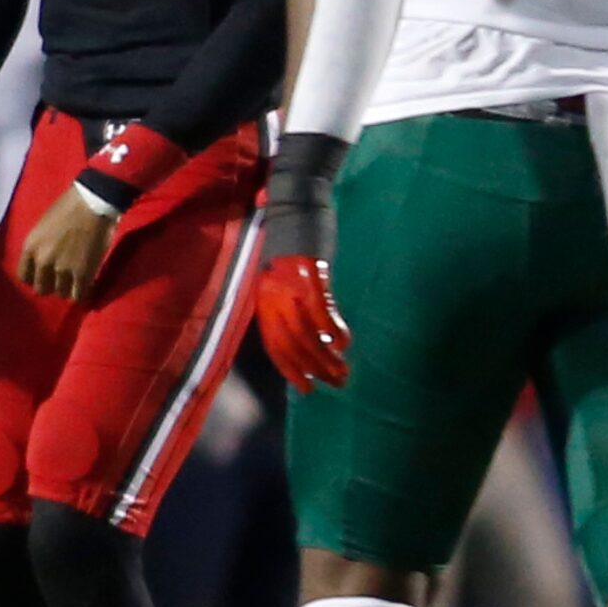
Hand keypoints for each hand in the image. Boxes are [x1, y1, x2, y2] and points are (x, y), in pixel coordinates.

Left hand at [19, 185, 115, 302]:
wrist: (93, 202)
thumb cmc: (69, 206)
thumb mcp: (43, 226)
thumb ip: (40, 246)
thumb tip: (44, 262)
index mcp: (30, 247)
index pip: (24, 277)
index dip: (36, 279)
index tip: (45, 277)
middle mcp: (42, 261)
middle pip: (42, 289)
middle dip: (52, 286)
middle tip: (63, 280)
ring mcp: (62, 269)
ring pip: (61, 294)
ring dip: (69, 289)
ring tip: (77, 281)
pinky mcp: (82, 274)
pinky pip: (79, 296)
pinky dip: (83, 293)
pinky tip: (87, 286)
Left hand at [256, 254, 350, 392]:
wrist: (294, 217)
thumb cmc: (288, 258)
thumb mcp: (277, 288)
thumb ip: (284, 315)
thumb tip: (305, 350)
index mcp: (263, 304)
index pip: (275, 346)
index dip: (291, 370)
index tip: (308, 389)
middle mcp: (273, 298)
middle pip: (292, 343)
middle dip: (315, 368)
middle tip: (336, 384)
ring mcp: (291, 288)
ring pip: (307, 333)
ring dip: (326, 356)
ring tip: (343, 372)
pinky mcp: (310, 277)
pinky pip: (321, 312)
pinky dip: (334, 330)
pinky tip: (343, 344)